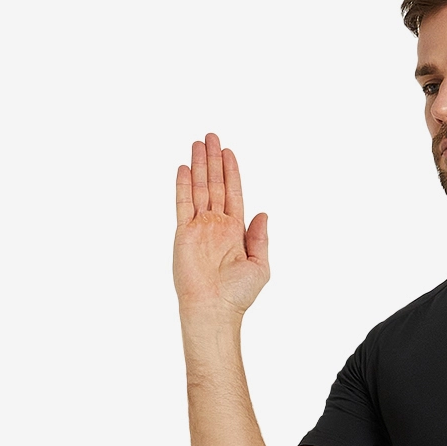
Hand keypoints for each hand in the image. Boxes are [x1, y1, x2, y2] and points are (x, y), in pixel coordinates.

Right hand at [173, 133, 267, 315]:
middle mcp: (216, 226)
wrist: (214, 309)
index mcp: (235, 231)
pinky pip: (183, 203)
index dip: (231, 172)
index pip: (233, 193)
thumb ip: (261, 238)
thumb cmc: (238, 295)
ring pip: (199, 188)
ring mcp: (199, 228)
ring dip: (199, 165)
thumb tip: (264, 213)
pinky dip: (183, 185)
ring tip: (198, 143)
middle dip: (213, 160)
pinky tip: (185, 167)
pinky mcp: (183, 233)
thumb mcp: (260, 266)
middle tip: (211, 136)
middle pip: (215, 185)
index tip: (228, 152)